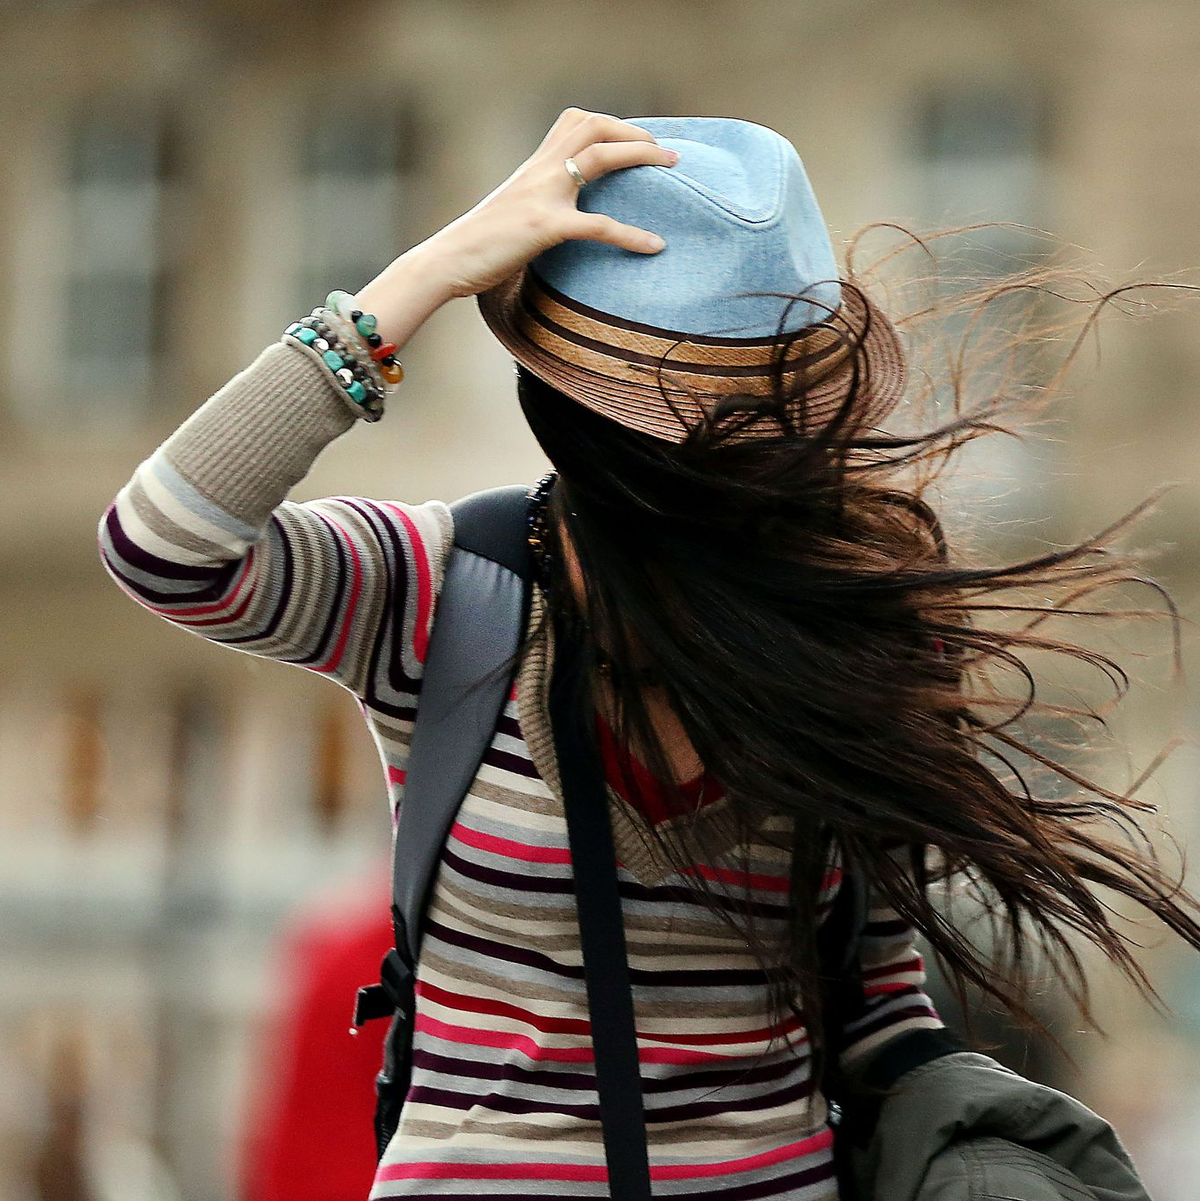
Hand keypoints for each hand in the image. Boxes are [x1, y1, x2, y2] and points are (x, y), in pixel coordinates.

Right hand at [419, 107, 679, 299]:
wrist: (447, 261)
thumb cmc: (478, 247)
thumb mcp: (513, 215)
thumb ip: (538, 207)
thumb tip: (561, 221)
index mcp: (533, 168)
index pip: (575, 122)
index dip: (611, 124)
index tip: (637, 141)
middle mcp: (539, 172)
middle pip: (593, 126)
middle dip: (634, 133)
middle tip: (664, 153)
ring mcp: (543, 196)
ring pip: (599, 156)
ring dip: (641, 155)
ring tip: (671, 167)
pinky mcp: (545, 227)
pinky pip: (598, 224)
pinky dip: (631, 234)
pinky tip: (654, 246)